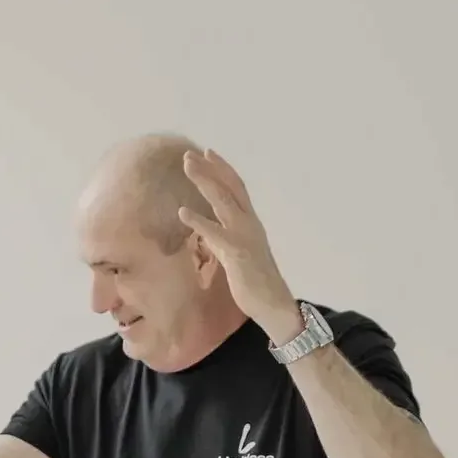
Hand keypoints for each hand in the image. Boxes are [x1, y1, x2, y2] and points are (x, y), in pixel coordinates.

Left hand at [177, 150, 300, 342]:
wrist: (274, 304)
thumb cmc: (255, 282)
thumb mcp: (238, 254)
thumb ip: (225, 240)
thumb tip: (211, 234)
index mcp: (251, 223)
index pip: (237, 188)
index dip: (222, 169)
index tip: (207, 153)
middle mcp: (249, 223)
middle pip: (229, 187)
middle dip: (210, 168)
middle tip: (189, 154)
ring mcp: (244, 236)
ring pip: (223, 200)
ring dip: (204, 181)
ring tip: (187, 166)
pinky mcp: (237, 252)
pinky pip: (215, 233)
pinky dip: (198, 220)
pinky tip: (183, 212)